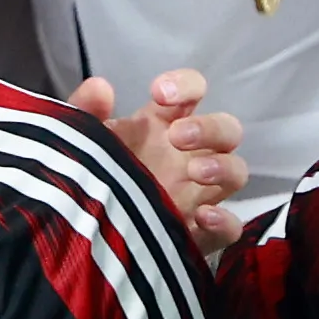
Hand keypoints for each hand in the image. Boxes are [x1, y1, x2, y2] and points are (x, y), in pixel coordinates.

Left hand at [73, 68, 245, 233]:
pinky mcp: (198, 233)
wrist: (81, 229)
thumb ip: (84, 112)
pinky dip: (224, 221)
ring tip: (194, 172)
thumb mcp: (81, 141)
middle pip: (226, 130)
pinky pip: (229, 226)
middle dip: (209, 127)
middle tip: (178, 136)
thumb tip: (98, 87)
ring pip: (237, 172)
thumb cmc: (90, 176)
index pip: (193, 92)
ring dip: (223, 167)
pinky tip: (203, 217)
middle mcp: (189, 155)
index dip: (186, 85)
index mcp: (163, 126)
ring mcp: (198, 194)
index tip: (160, 92)